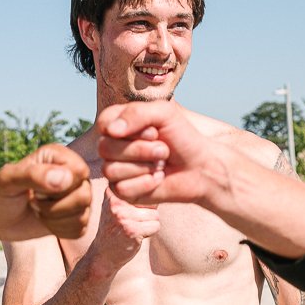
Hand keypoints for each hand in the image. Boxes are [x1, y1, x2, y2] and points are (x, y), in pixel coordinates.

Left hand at [0, 144, 91, 240]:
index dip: (60, 186)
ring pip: (83, 215)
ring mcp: (77, 196)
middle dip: (54, 206)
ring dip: (54, 219)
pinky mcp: (77, 218)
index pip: (80, 171)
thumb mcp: (8, 180)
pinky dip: (59, 230)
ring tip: (37, 210)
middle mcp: (73, 174)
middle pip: (85, 195)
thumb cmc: (0, 194)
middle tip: (34, 201)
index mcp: (59, 156)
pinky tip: (45, 221)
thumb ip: (33, 174)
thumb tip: (65, 178)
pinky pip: (80, 229)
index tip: (35, 189)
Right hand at [86, 186, 159, 272]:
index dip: (146, 194)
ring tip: (132, 228)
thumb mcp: (119, 203)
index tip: (139, 204)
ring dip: (149, 223)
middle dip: (147, 211)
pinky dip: (150, 233)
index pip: (143, 182)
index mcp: (112, 189)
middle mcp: (115, 200)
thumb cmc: (117, 226)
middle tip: (131, 221)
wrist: (103, 254)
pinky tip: (134, 236)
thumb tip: (161, 179)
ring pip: (155, 214)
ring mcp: (122, 215)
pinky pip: (155, 226)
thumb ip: (135, 191)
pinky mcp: (131, 229)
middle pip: (151, 199)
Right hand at [96, 100, 215, 204]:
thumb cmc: (183, 138)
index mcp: (119, 124)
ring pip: (110, 170)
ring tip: (161, 165)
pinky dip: (146, 184)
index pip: (103, 123)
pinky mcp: (122, 192)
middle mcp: (113, 147)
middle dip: (140, 150)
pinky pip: (122, 189)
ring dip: (144, 167)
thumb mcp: (164, 114)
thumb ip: (137, 113)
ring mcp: (115, 170)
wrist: (200, 168)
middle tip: (163, 150)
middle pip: (105, 148)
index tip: (153, 131)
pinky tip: (158, 179)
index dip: (128, 128)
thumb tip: (111, 130)